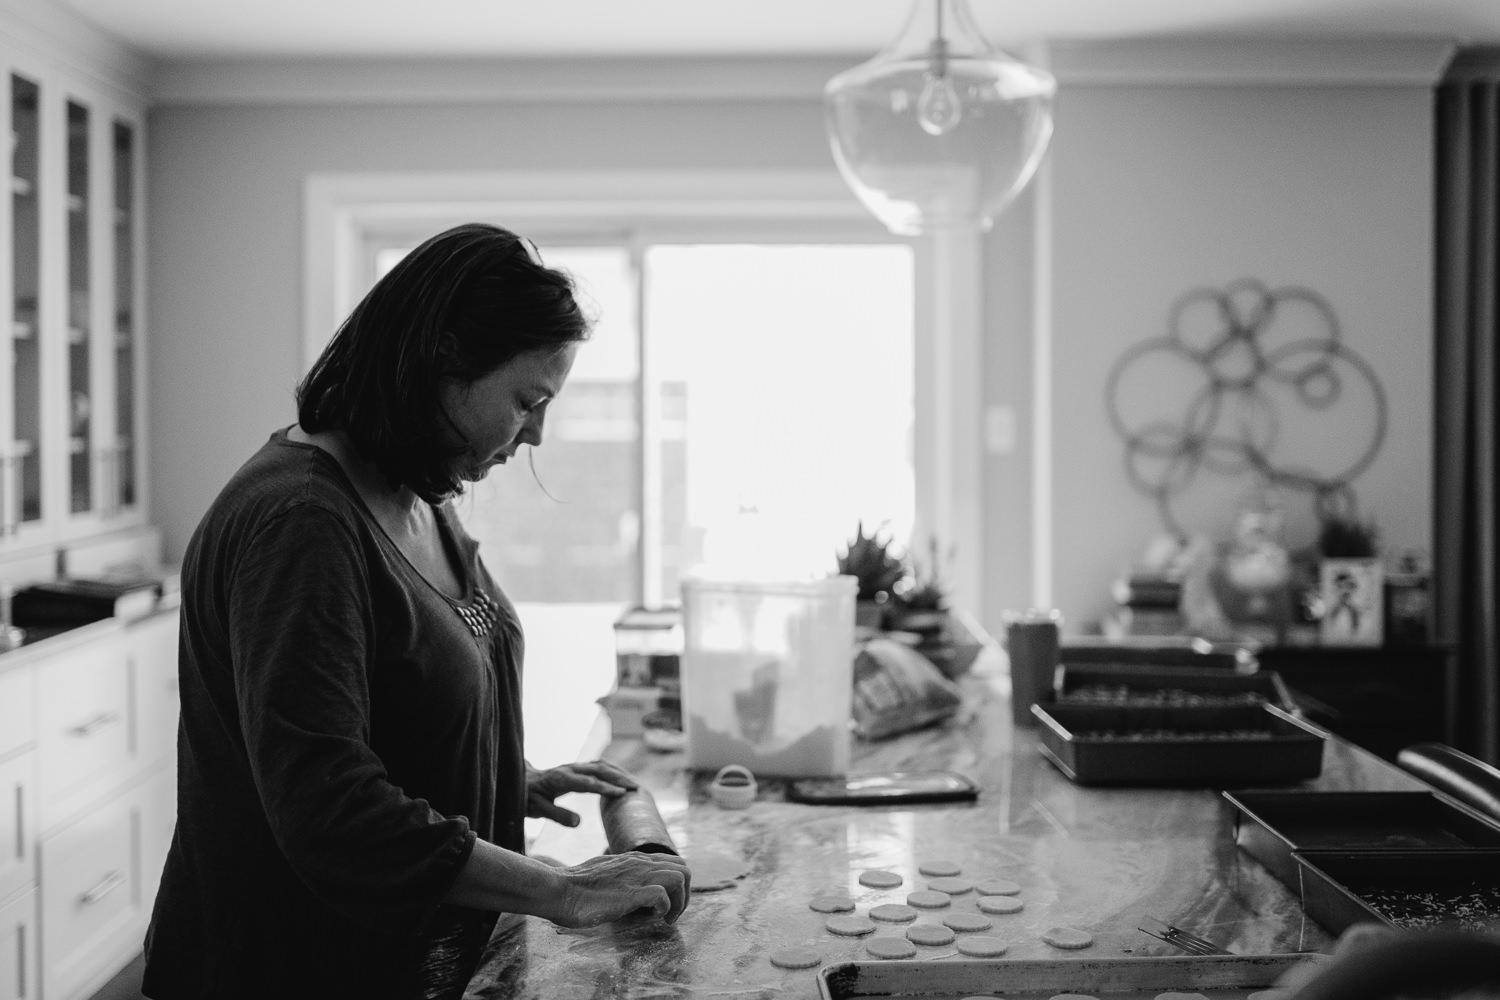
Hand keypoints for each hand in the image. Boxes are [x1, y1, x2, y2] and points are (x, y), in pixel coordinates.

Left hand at [525, 760, 638, 826]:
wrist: (518, 782)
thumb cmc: (527, 798)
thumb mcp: (537, 810)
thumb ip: (557, 815)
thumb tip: (579, 823)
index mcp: (560, 779)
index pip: (588, 782)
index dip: (606, 788)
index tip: (622, 794)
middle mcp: (569, 769)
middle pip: (599, 769)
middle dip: (619, 778)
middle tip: (636, 788)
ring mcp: (573, 767)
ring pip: (600, 765)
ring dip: (618, 773)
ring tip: (634, 784)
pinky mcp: (576, 769)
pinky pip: (597, 766)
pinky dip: (612, 771)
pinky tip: (621, 779)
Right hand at [549, 850, 690, 927]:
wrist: (558, 889)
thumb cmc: (577, 887)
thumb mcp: (607, 873)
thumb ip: (623, 875)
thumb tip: (632, 890)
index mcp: (635, 859)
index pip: (674, 862)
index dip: (678, 885)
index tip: (667, 904)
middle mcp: (640, 864)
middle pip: (685, 869)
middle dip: (685, 895)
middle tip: (671, 914)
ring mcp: (636, 877)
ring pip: (680, 877)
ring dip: (679, 902)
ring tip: (666, 919)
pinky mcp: (629, 894)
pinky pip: (662, 896)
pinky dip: (664, 908)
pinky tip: (652, 917)